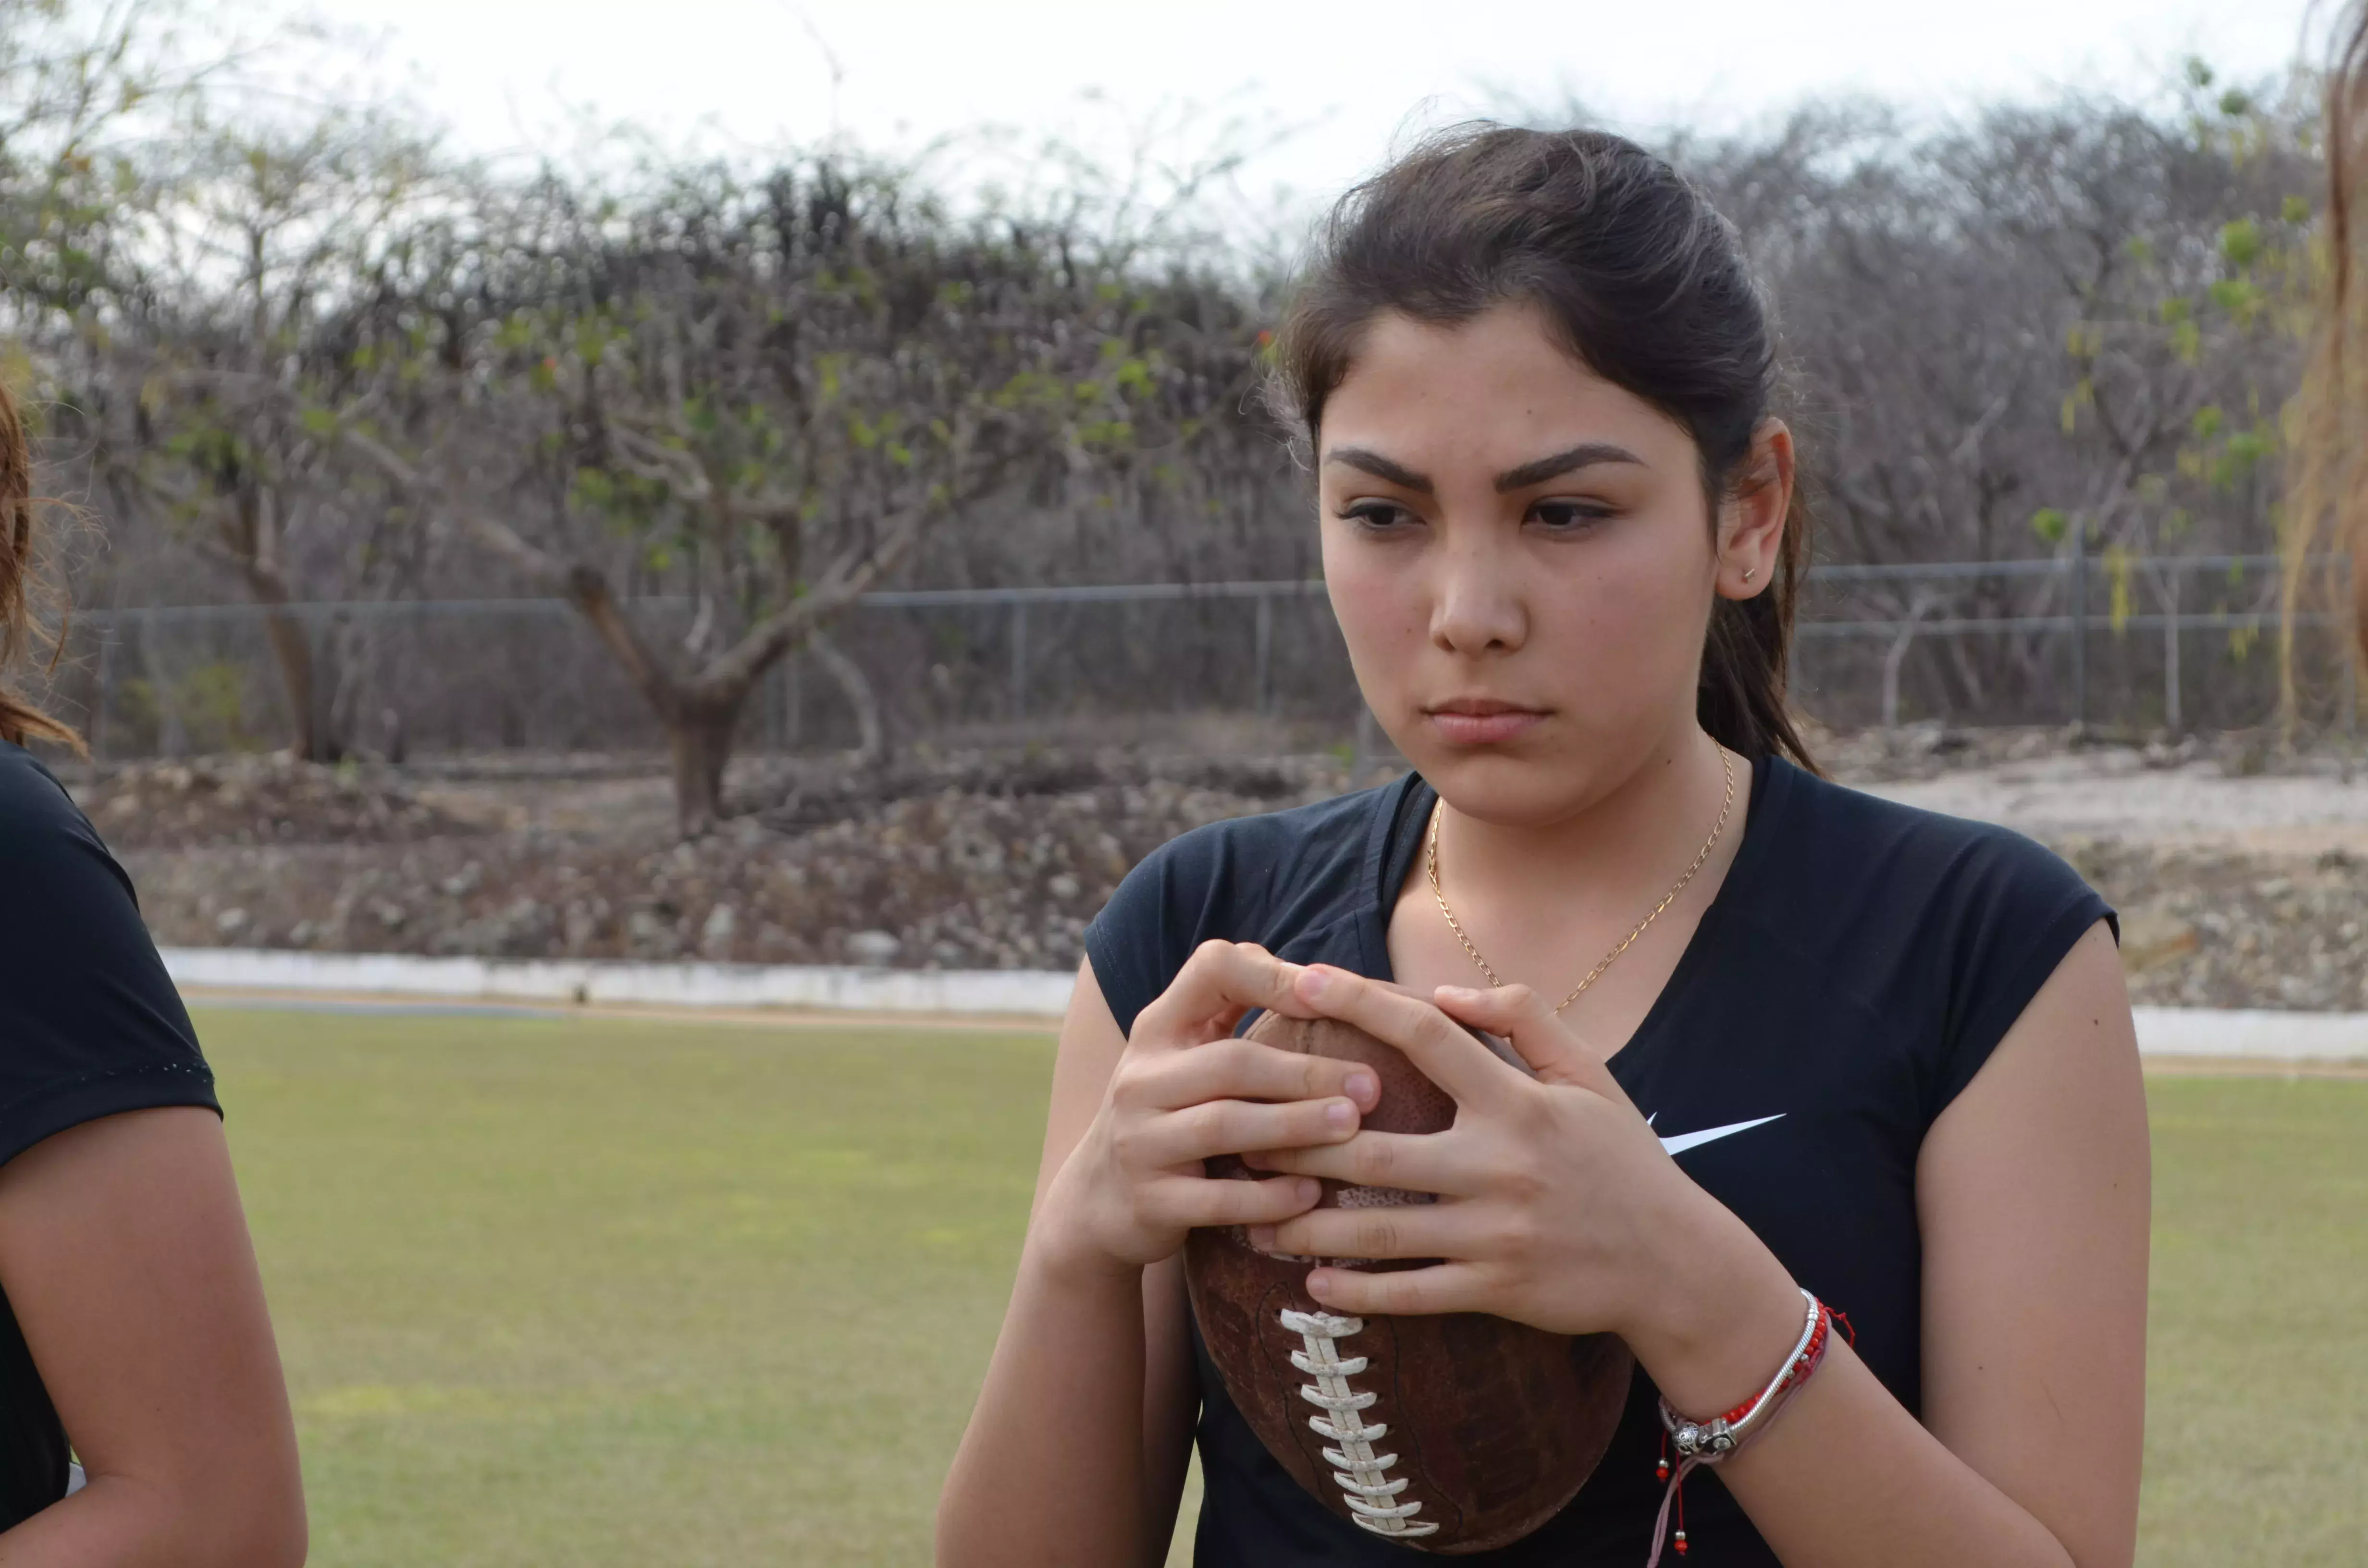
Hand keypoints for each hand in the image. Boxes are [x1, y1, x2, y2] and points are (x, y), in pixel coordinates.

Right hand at [1033, 941, 1382, 1279]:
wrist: (1099, 1201)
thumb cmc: (1171, 1115)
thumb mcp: (1184, 1056)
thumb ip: (1233, 1014)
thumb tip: (1322, 976)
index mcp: (1158, 1028)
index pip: (1212, 970)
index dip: (1273, 975)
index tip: (1332, 996)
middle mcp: (1140, 1078)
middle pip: (1231, 1060)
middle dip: (1306, 1071)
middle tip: (1370, 1085)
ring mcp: (1139, 1141)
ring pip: (1224, 1126)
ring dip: (1296, 1126)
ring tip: (1352, 1127)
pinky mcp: (1149, 1201)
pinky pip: (1217, 1199)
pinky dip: (1269, 1197)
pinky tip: (1312, 1194)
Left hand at [1242, 967, 1766, 1345]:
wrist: (1676, 1264)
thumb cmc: (1624, 1160)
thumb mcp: (1590, 1075)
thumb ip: (1523, 1018)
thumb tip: (1444, 990)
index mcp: (1517, 1102)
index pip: (1426, 1036)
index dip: (1359, 1002)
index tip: (1299, 979)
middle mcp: (1500, 1165)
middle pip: (1375, 1147)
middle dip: (1299, 1138)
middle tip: (1238, 1127)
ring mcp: (1495, 1234)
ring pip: (1379, 1229)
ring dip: (1308, 1224)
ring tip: (1252, 1212)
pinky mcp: (1497, 1290)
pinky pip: (1410, 1293)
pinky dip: (1356, 1290)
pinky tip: (1309, 1280)